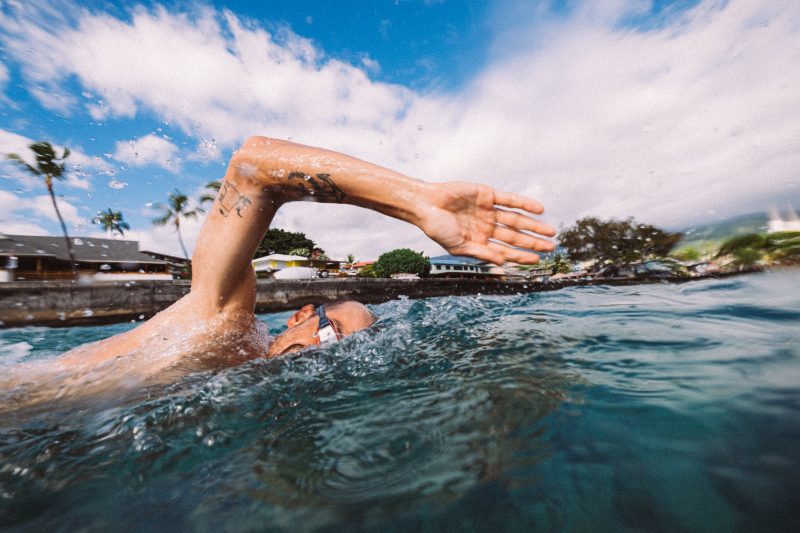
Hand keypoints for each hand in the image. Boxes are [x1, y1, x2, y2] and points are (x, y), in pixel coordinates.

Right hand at [417, 182, 555, 264]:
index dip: (522, 255)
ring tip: (551, 231)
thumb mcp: (459, 246)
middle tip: (552, 246)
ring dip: (534, 225)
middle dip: (533, 241)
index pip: (506, 250)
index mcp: (480, 241)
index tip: (538, 260)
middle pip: (516, 235)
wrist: (425, 205)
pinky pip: (510, 200)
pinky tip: (539, 210)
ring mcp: (488, 211)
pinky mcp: (487, 195)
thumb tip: (503, 263)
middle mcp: (487, 226)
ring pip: (516, 219)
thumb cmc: (437, 228)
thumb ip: (482, 254)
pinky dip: (524, 204)